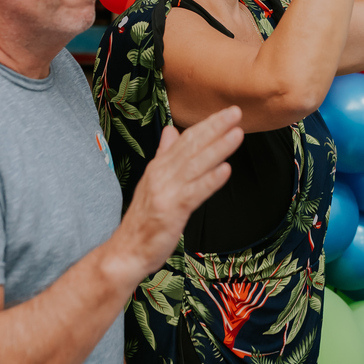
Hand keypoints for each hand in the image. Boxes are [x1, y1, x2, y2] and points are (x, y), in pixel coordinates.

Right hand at [107, 107, 243, 281]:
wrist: (126, 251)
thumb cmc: (144, 219)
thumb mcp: (152, 181)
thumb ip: (164, 155)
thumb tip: (170, 130)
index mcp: (158, 166)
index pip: (185, 139)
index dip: (206, 124)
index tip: (227, 112)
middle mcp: (161, 174)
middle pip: (190, 146)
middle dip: (214, 128)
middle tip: (235, 112)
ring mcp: (165, 192)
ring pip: (195, 165)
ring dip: (217, 148)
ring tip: (237, 134)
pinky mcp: (170, 211)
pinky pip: (194, 193)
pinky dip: (210, 180)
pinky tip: (225, 170)